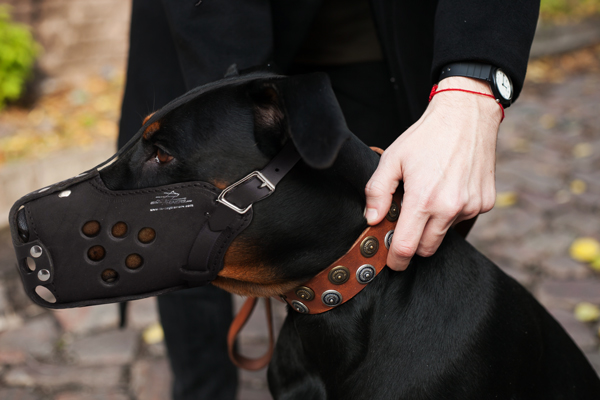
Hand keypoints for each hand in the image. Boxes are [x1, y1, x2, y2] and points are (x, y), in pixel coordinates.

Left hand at [365, 77, 501, 269]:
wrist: (466, 115)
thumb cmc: (426, 136)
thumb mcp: (392, 159)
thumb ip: (377, 192)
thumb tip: (372, 220)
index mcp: (423, 200)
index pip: (406, 248)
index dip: (395, 260)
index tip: (391, 262)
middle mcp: (450, 209)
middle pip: (427, 248)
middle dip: (414, 243)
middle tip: (406, 224)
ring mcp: (471, 207)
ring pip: (445, 234)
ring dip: (434, 225)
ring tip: (429, 195)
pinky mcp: (485, 203)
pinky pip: (463, 219)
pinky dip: (453, 213)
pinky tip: (448, 189)